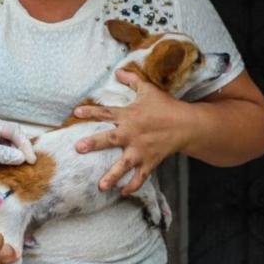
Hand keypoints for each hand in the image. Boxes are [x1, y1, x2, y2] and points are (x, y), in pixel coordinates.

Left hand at [0, 115, 35, 176]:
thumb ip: (3, 154)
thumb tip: (22, 158)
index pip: (14, 130)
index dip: (24, 145)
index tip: (30, 160)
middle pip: (11, 136)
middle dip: (20, 148)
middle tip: (28, 163)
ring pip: (4, 143)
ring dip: (13, 153)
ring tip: (21, 165)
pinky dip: (4, 157)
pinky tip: (8, 166)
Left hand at [72, 69, 193, 193]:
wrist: (188, 124)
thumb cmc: (166, 106)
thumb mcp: (148, 90)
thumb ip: (131, 80)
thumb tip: (117, 70)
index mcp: (129, 116)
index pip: (106, 113)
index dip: (91, 111)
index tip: (76, 113)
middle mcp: (132, 134)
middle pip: (110, 139)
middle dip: (94, 143)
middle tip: (78, 148)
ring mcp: (141, 150)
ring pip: (124, 164)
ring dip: (112, 175)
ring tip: (101, 187)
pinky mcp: (150, 161)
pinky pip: (141, 176)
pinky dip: (133, 185)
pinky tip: (123, 193)